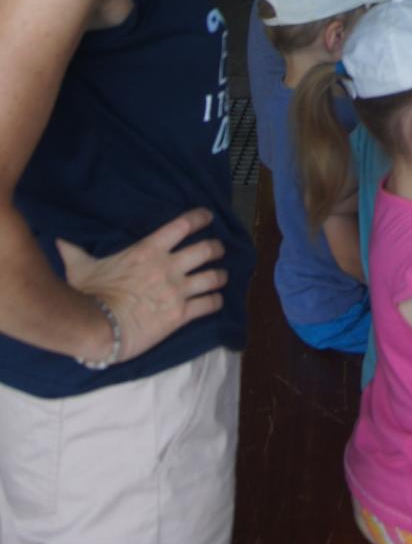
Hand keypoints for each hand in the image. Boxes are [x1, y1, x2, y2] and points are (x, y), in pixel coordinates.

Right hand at [57, 208, 227, 363]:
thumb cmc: (89, 294)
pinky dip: (216, 301)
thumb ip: (74, 250)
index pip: (184, 225)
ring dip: (221, 276)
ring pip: (213, 277)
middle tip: (219, 249)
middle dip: (217, 248)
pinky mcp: (180, 315)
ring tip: (222, 276)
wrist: (97, 327)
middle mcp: (169, 267)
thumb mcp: (81, 266)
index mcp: (149, 250)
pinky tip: (217, 301)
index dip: (201, 217)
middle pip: (207, 249)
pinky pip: (209, 305)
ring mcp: (177, 291)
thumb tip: (57, 239)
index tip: (208, 216)